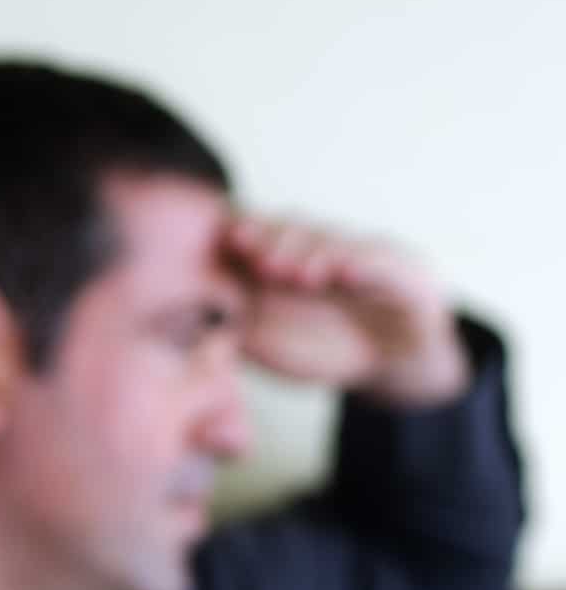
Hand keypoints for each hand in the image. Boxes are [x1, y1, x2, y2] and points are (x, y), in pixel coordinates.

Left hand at [225, 215, 468, 408]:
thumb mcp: (270, 342)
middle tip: (254, 254)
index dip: (242, 234)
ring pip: (332, 240)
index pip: (259, 234)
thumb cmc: (321, 346)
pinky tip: (345, 273)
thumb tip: (187, 324)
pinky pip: (381, 262)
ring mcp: (362, 256)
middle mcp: (321, 249)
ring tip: (298, 272)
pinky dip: (362, 264)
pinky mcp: (403, 270)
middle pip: (291, 228)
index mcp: (284, 260)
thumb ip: (235, 326)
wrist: (390, 360)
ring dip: (312, 251)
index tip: (224, 243)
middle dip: (271, 237)